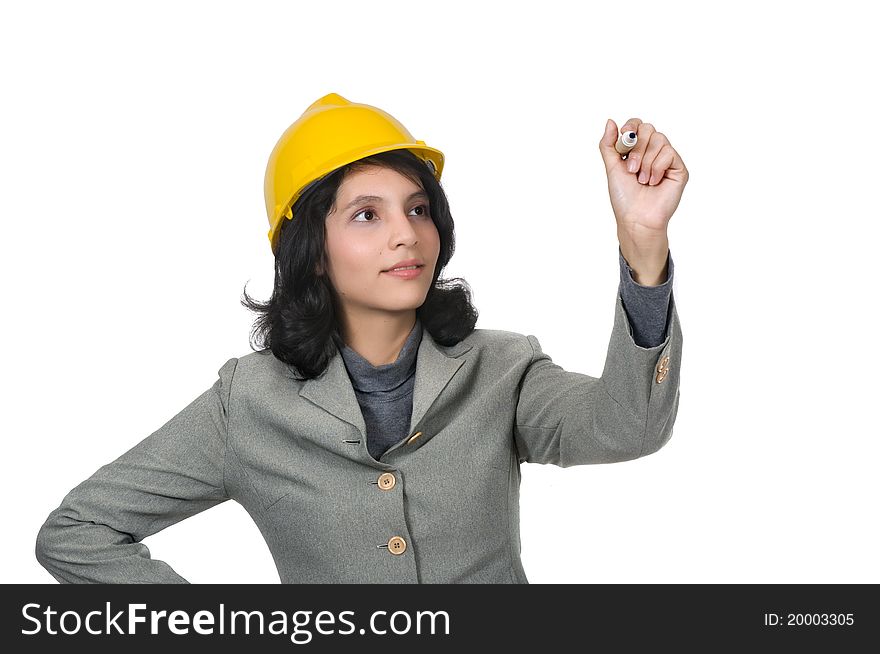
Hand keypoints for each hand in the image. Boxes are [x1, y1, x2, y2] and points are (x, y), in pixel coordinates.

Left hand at [599, 118, 688, 240]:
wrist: (636, 218)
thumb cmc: (624, 197)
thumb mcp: (612, 167)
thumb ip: (609, 145)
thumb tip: (610, 121)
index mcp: (637, 151)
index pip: (638, 125)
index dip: (631, 126)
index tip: (624, 136)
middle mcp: (653, 152)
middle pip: (649, 129)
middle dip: (637, 148)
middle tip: (631, 169)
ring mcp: (667, 160)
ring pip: (660, 140)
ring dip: (646, 161)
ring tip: (642, 180)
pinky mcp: (679, 169)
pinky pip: (669, 153)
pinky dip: (656, 168)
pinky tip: (654, 182)